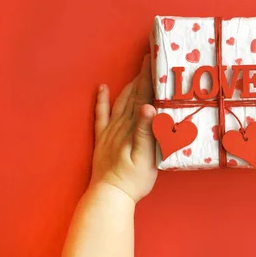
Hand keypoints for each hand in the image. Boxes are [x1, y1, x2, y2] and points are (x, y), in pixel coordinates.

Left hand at [90, 55, 157, 202]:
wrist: (109, 196)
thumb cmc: (133, 180)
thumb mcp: (147, 158)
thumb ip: (147, 132)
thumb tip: (149, 107)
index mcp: (134, 128)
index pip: (143, 98)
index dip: (149, 79)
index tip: (154, 61)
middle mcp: (121, 125)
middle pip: (133, 96)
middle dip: (142, 76)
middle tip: (149, 59)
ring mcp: (110, 131)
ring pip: (121, 102)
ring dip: (129, 85)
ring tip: (138, 72)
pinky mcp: (102, 139)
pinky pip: (101, 115)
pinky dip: (102, 100)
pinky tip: (103, 88)